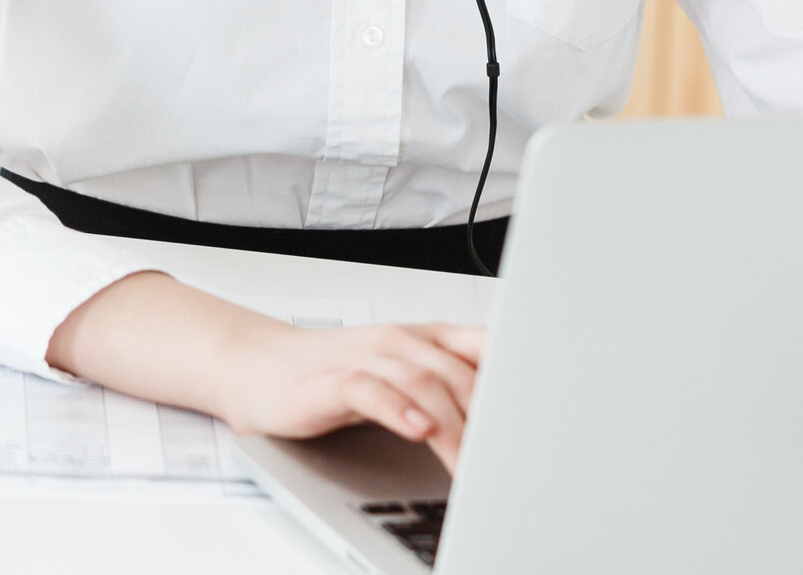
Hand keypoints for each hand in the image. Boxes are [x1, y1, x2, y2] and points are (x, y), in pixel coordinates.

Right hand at [210, 319, 488, 468]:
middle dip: (488, 420)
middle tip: (508, 461)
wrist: (263, 370)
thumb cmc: (335, 375)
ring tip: (471, 463)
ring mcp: (366, 357)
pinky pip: (371, 391)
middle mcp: (401, 342)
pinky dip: (398, 410)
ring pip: (422, 383)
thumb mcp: (403, 374)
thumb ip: (450, 387)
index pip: (485, 348)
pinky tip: (417, 430)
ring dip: (452, 427)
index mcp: (425, 338)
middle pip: (459, 374)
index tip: (539, 419)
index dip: (515, 380)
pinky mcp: (333, 380)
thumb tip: (507, 421)